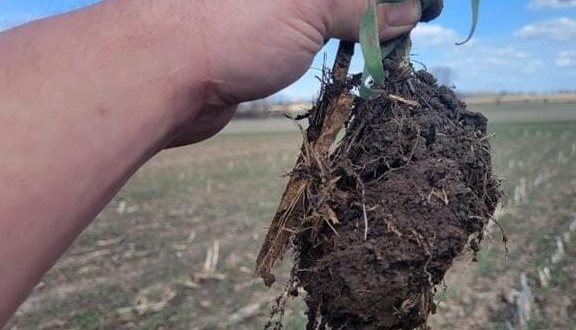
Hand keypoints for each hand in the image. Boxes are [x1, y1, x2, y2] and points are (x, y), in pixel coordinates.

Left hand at [169, 0, 422, 146]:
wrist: (154, 76)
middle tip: (417, 19)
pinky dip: (342, 38)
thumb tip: (409, 10)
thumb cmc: (226, 25)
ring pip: (332, 6)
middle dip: (382, 3)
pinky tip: (366, 51)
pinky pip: (313, 29)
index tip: (421, 5)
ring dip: (366, 22)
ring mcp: (270, 5)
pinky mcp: (261, 33)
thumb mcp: (308, 6)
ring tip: (397, 39)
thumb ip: (362, 5)